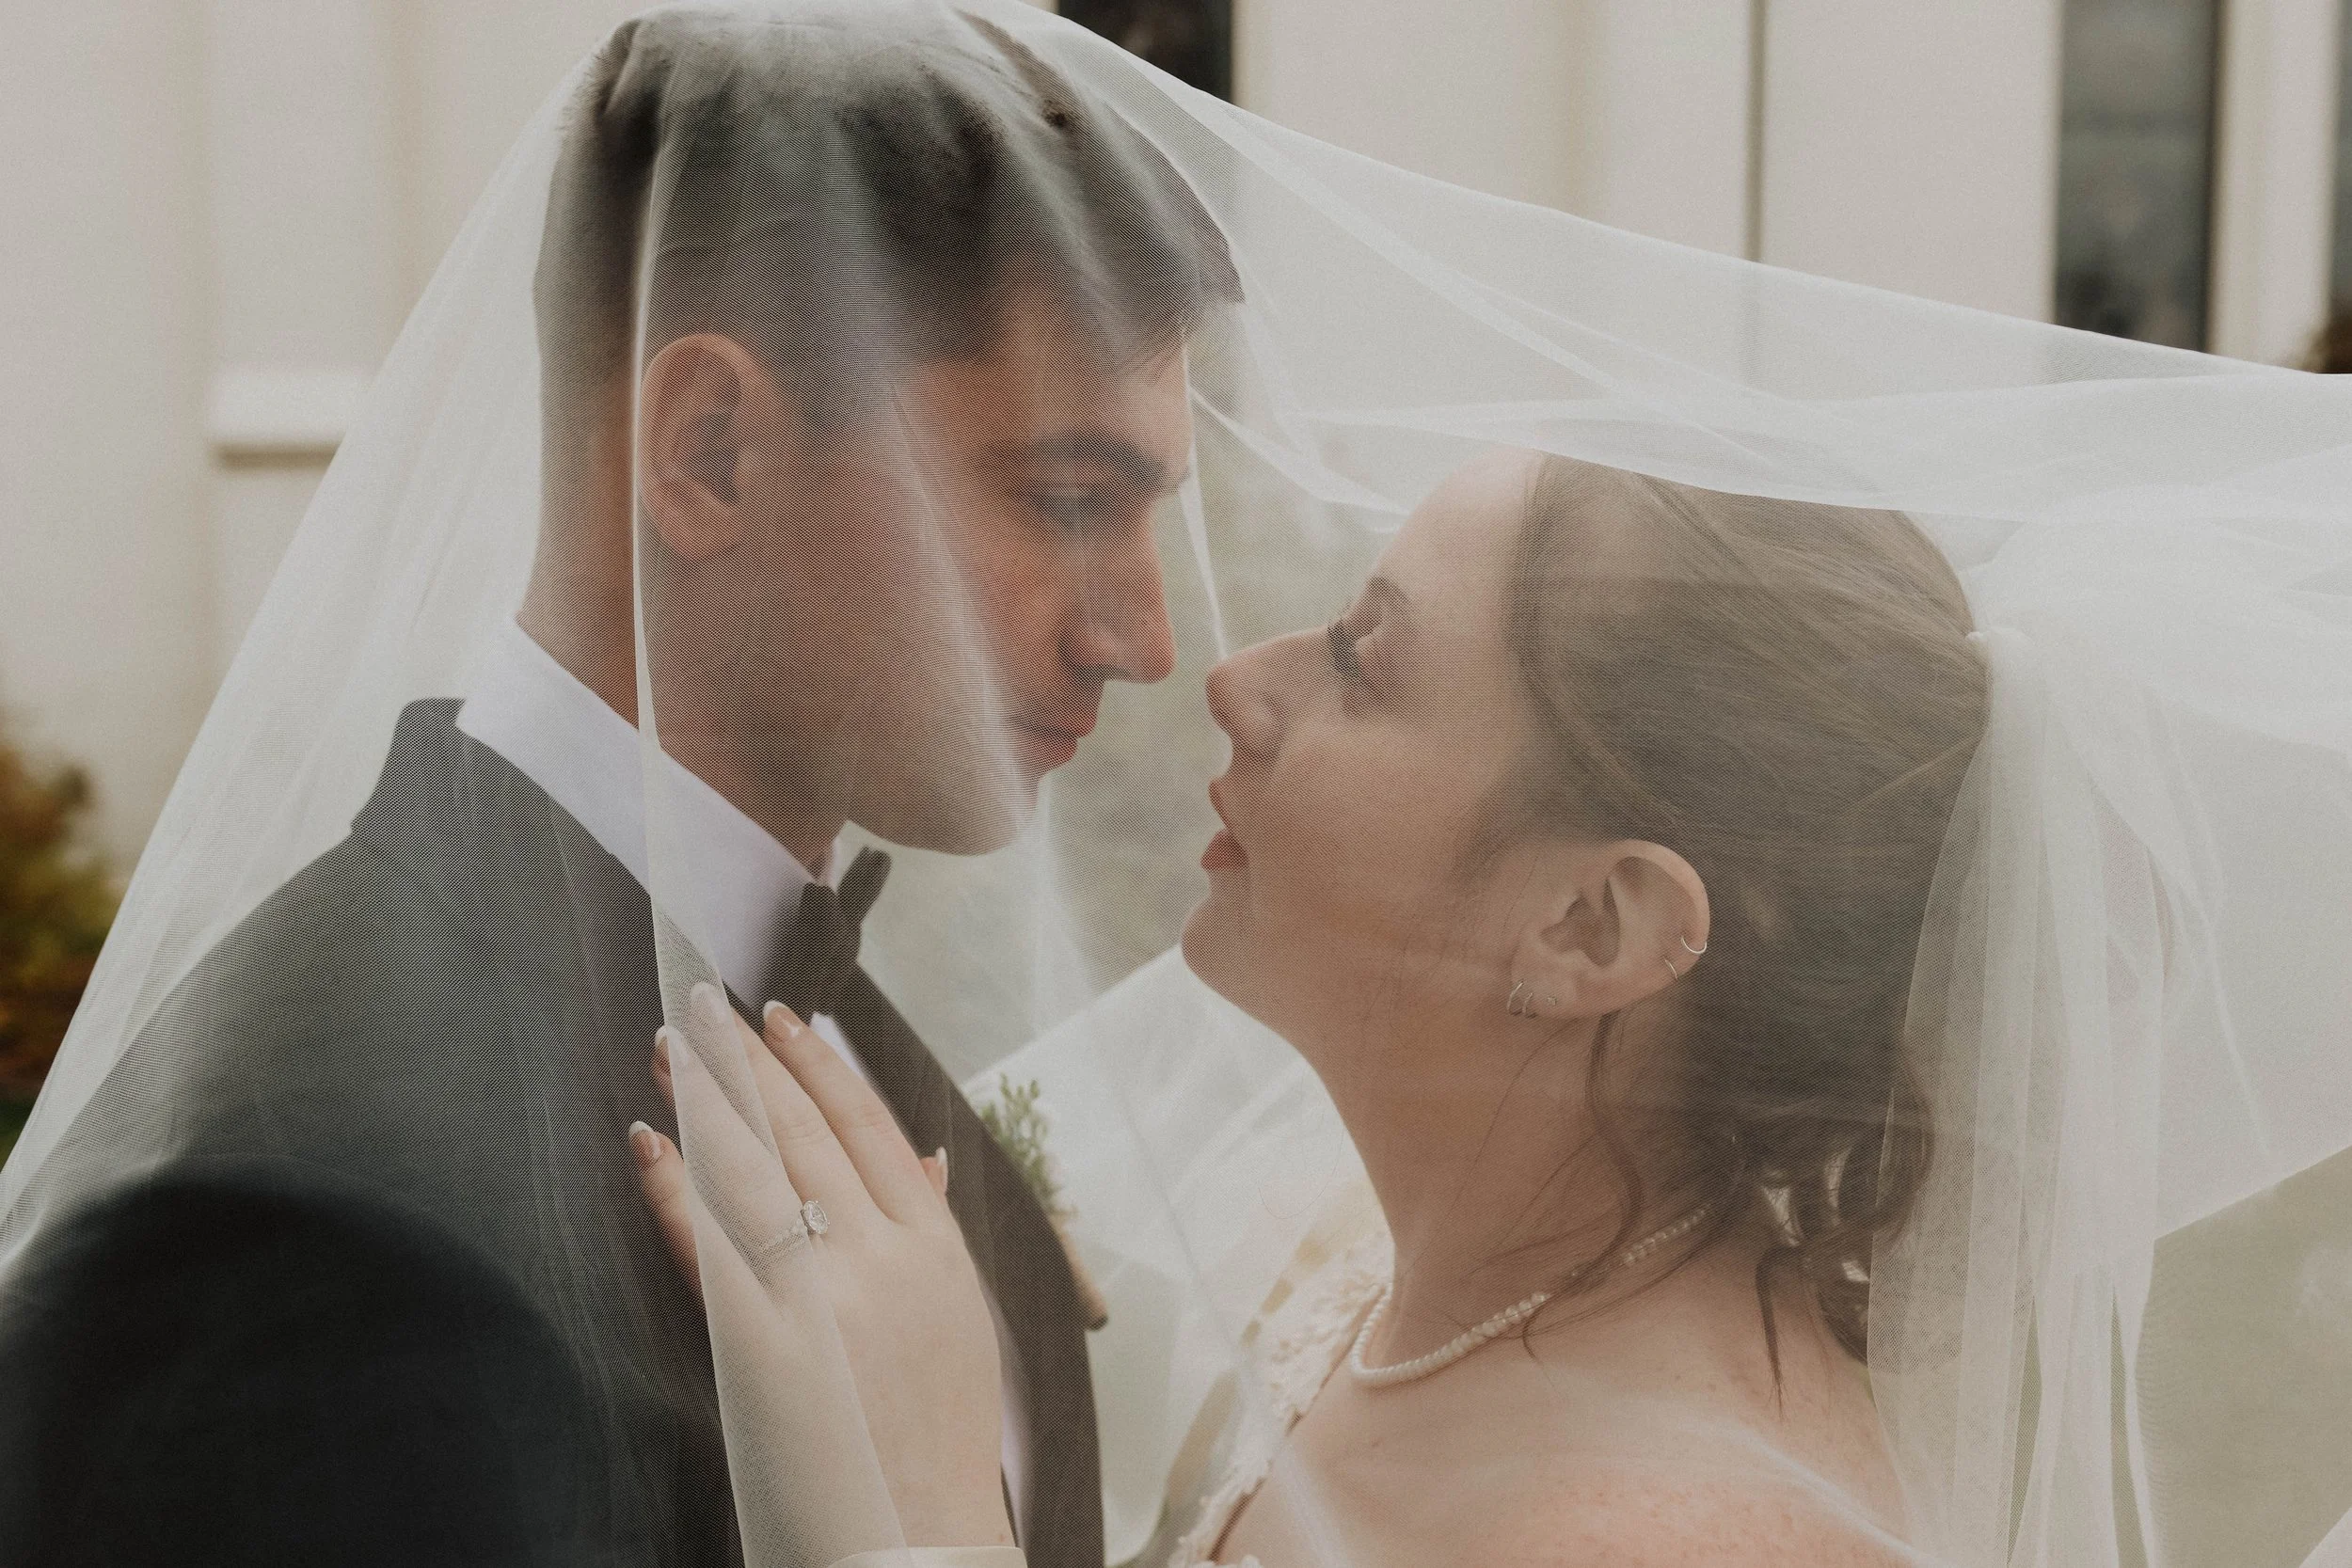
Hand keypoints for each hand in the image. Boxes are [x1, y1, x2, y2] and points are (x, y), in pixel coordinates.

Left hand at [632, 982, 1010, 1550]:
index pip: (869, 1126)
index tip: (781, 1015)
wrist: (918, 1547)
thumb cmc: (936, 1440)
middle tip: (702, 1004)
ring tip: (670, 1047)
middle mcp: (883, 1259)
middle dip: (748, 1061)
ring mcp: (822, 1298)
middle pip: (803, 1131)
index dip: (820, 1065)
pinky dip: (672, 1187)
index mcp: (937, 1251)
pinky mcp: (760, 1345)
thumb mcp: (958, 1320)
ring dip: (706, 1100)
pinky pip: (708, 1245)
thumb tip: (923, 1150)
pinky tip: (645, 1141)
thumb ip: (930, 1229)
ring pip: (756, 1169)